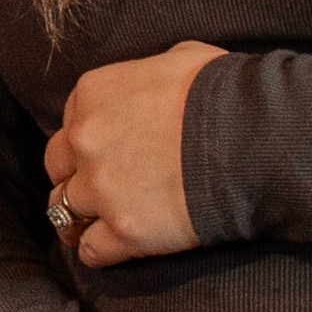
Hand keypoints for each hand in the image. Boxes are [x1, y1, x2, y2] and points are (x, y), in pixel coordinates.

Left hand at [40, 44, 221, 268]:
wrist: (253, 137)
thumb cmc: (226, 93)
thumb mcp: (182, 59)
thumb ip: (151, 73)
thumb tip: (159, 83)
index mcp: (93, 94)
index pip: (71, 122)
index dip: (90, 142)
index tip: (109, 153)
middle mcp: (85, 140)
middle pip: (58, 167)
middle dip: (76, 177)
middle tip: (100, 190)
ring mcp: (100, 187)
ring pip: (63, 211)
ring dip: (82, 218)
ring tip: (99, 226)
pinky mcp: (123, 230)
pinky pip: (92, 251)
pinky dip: (101, 252)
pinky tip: (118, 248)